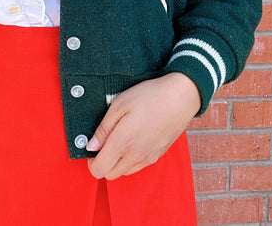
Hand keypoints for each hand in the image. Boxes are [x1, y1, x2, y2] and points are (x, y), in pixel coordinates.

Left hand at [86, 72, 200, 179]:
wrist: (180, 97)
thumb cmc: (149, 96)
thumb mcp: (119, 105)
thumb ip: (103, 129)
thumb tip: (91, 146)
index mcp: (123, 143)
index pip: (99, 170)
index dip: (91, 161)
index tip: (92, 148)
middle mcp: (135, 156)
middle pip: (110, 174)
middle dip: (103, 162)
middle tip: (104, 142)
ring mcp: (148, 157)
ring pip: (125, 172)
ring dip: (117, 162)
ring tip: (119, 139)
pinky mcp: (158, 155)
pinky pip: (138, 166)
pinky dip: (130, 159)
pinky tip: (133, 140)